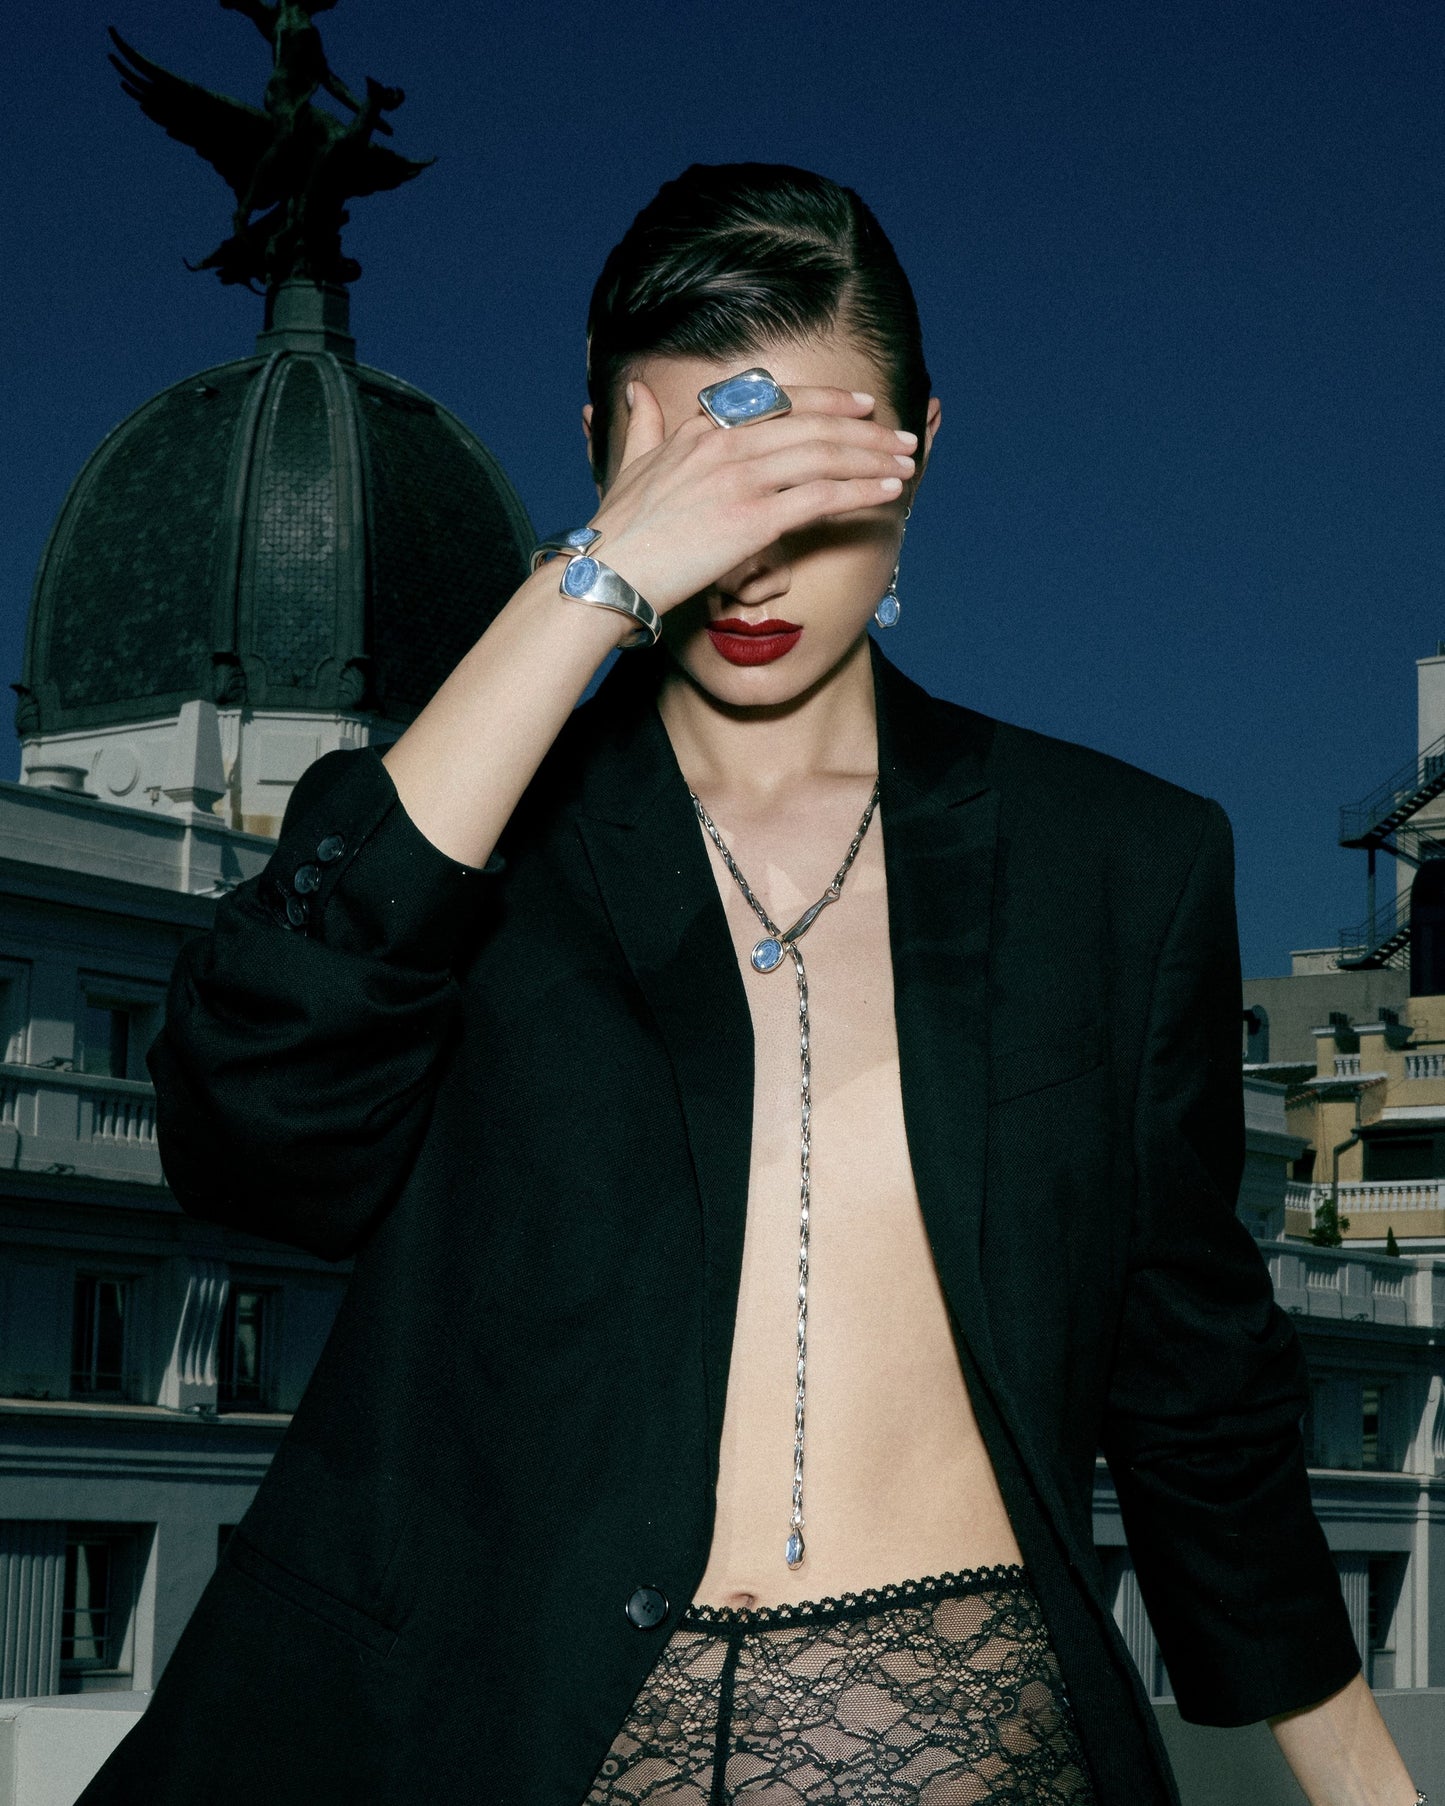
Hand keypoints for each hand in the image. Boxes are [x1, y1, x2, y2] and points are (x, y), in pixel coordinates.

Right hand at [586, 379, 916, 615]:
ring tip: (906, 463)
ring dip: (874, 457)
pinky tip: (889, 492)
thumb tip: (636, 391)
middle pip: (813, 425)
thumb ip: (643, 426)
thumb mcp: (628, 465)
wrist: (605, 574)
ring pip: (825, 455)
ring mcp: (741, 479)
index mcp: (701, 430)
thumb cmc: (616, 532)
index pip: (778, 401)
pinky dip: (862, 491)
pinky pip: (822, 497)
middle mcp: (725, 445)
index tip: (862, 406)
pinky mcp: (753, 520)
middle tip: (902, 437)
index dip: (828, 401)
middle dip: (866, 430)